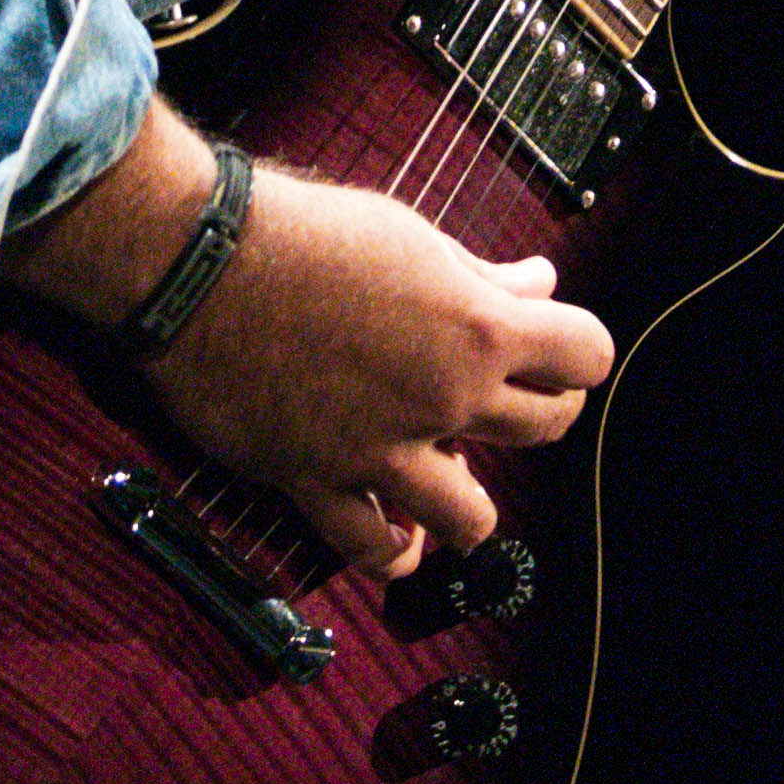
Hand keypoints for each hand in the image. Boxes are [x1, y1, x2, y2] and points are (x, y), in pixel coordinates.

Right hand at [141, 162, 613, 574]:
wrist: (196, 261)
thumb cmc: (298, 231)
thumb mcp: (409, 236)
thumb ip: (482, 275)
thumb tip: (538, 284)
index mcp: (476, 327)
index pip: (586, 354)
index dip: (578, 347)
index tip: (559, 344)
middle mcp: (443, 398)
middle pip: (545, 427)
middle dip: (541, 406)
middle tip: (511, 391)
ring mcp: (382, 450)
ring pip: (471, 519)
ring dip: (473, 498)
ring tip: (457, 473)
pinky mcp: (317, 480)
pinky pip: (372, 548)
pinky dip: (393, 551)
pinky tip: (400, 538)